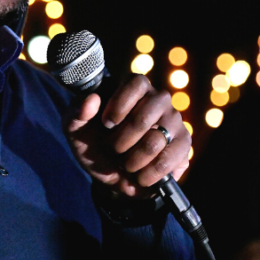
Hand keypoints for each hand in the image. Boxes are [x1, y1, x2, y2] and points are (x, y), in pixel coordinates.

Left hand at [64, 75, 190, 197]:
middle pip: (144, 116)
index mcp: (134, 88)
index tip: (106, 123)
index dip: (120, 105)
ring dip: (132, 160)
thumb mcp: (76, 130)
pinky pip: (169, 161)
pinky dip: (148, 174)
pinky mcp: (184, 146)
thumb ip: (77, 114)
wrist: (110, 174)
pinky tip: (139, 176)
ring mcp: (174, 122)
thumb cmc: (93, 143)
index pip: (137, 83)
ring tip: (125, 163)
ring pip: (155, 141)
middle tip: (113, 148)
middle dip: (121, 141)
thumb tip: (92, 99)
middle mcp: (159, 100)